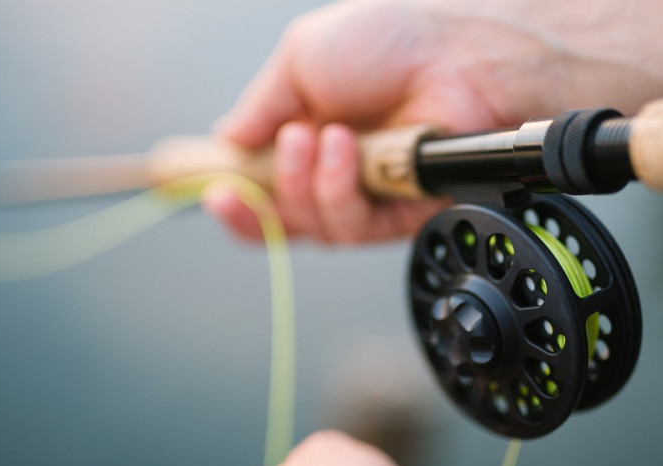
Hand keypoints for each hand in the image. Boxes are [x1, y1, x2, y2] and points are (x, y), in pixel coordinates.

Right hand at [206, 0, 662, 242]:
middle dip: (252, 206)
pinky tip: (346, 150)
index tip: (206, 190)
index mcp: (308, 133)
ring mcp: (367, 195)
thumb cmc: (389, 40)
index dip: (231, 196)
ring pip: (311, 227)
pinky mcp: (398, 214)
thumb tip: (227, 140)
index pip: (260, 184)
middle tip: (234, 184)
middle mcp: (335, 171)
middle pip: (280, 221)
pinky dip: (339, 189)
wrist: (456, 52)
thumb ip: (261, 106)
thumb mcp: (301, 58)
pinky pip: (352, 227)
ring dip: (299, 186)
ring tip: (317, 136)